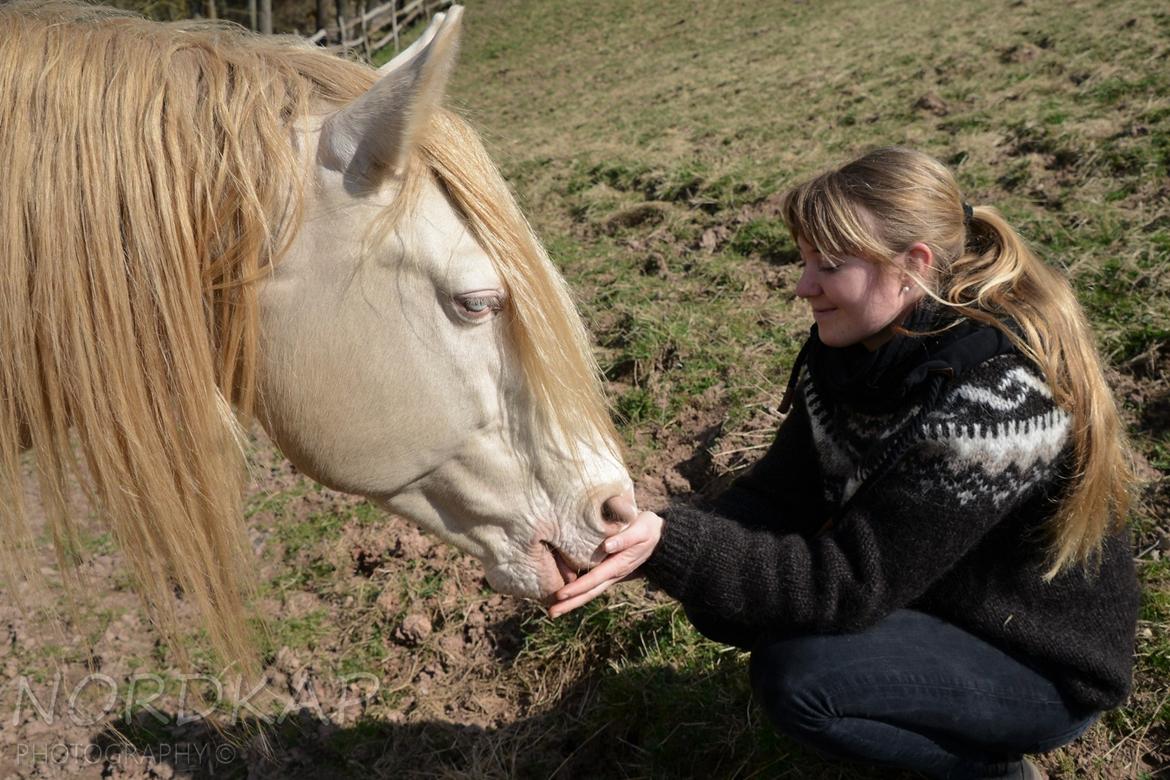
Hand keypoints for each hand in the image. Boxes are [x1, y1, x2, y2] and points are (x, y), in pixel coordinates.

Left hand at [548, 495, 663, 617]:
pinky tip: (564, 596)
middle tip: (551, 613)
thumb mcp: (641, 529)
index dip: (577, 587)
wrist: (661, 538)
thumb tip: (607, 546)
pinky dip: (577, 592)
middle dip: (570, 604)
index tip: (561, 595)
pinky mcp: (608, 571)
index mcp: (619, 565)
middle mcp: (613, 574)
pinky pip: (591, 584)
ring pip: (590, 591)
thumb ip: (625, 538)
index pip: (594, 579)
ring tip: (553, 610)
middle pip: (589, 592)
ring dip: (572, 602)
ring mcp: (611, 575)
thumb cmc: (648, 530)